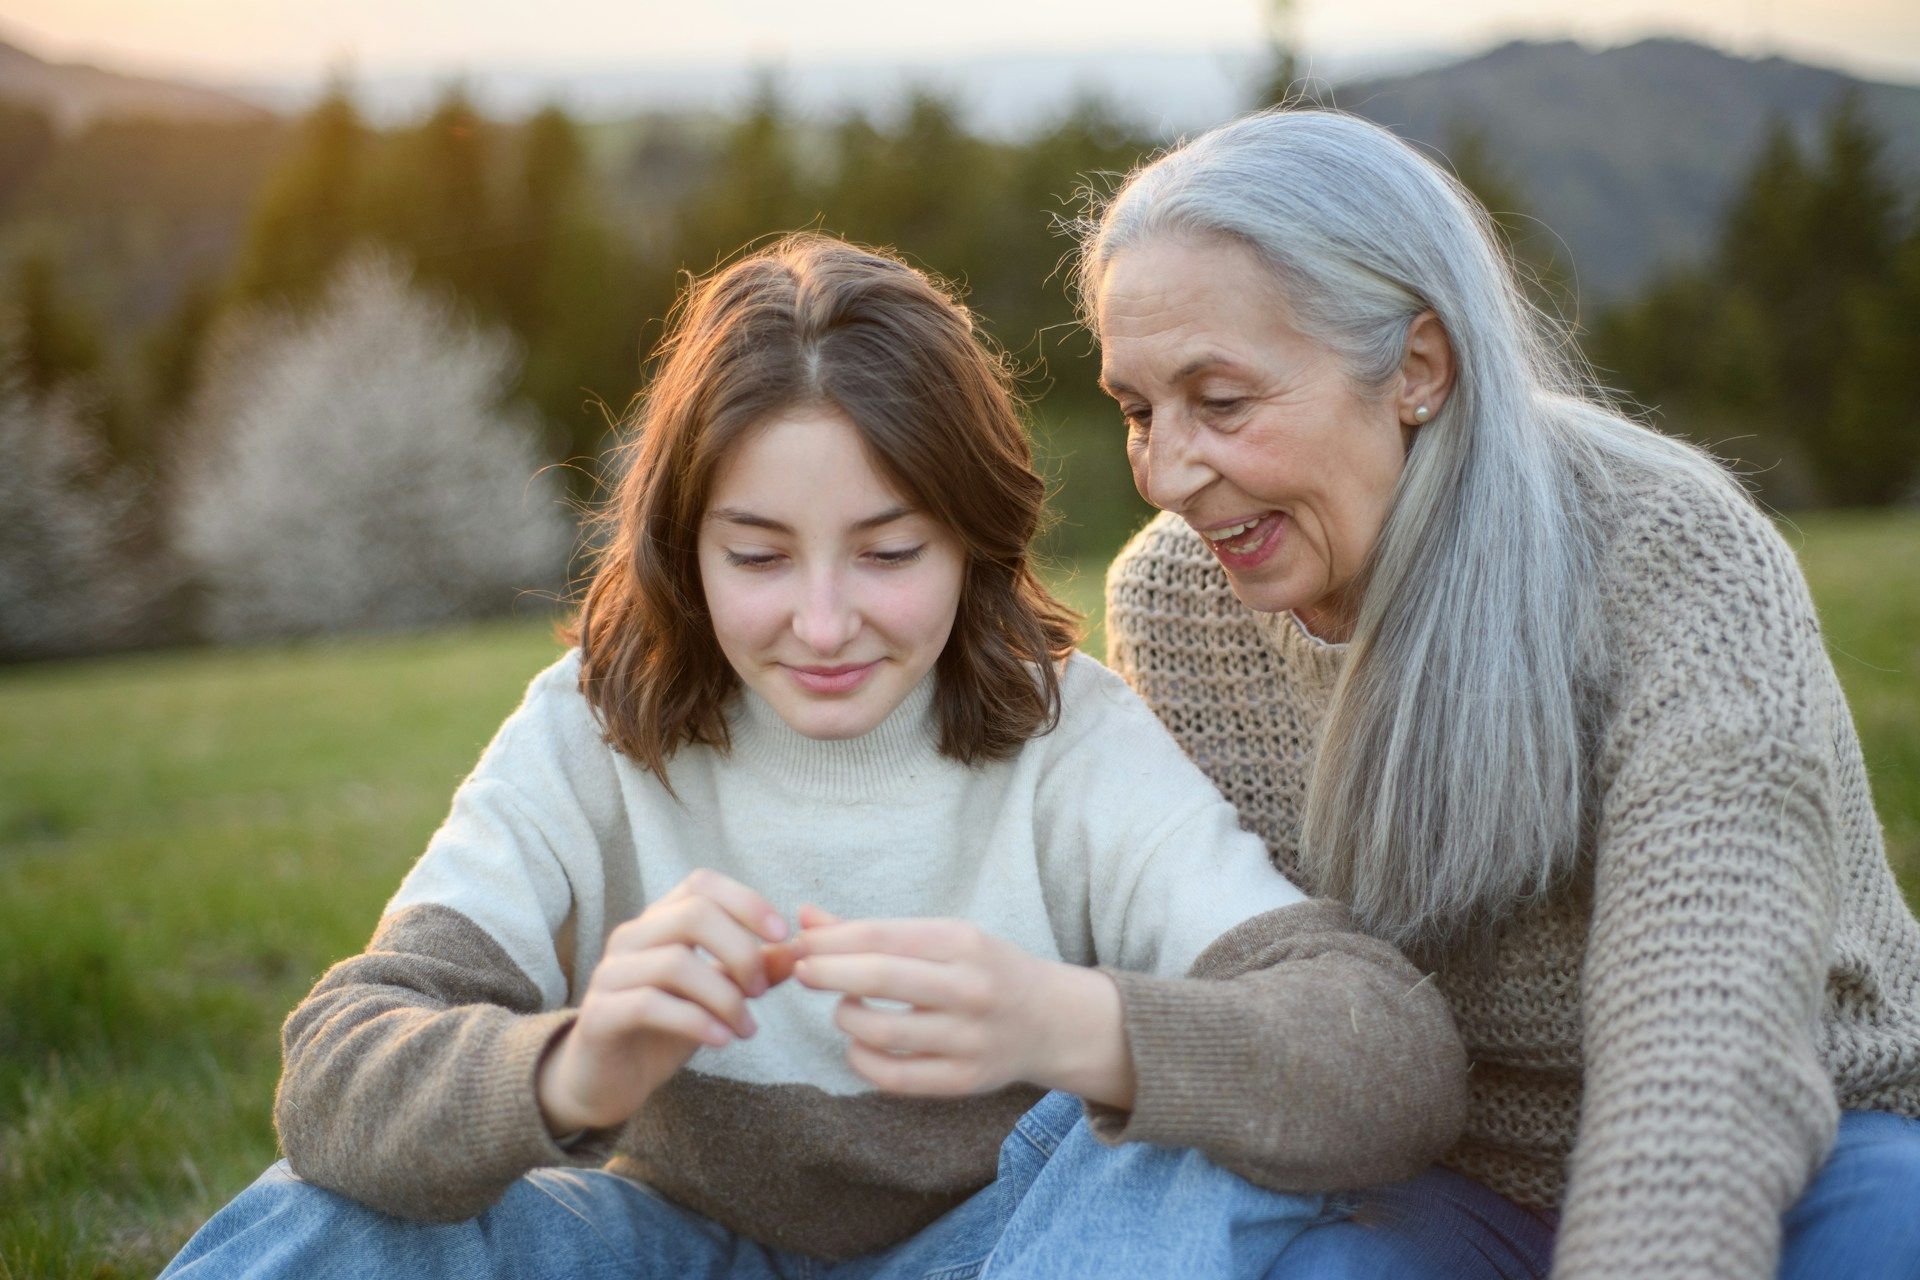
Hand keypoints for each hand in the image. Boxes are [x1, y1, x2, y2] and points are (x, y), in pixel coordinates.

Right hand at [536, 870, 790, 1135]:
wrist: (607, 1080)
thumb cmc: (665, 1028)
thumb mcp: (718, 996)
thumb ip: (755, 970)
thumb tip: (798, 948)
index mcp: (659, 923)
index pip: (701, 884)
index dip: (745, 901)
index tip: (782, 934)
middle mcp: (631, 938)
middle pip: (693, 914)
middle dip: (741, 950)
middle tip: (762, 991)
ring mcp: (611, 974)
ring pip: (675, 962)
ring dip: (725, 997)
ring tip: (746, 1028)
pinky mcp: (599, 1015)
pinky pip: (650, 1004)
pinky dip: (696, 1021)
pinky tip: (721, 1040)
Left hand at [791, 906, 1134, 1106]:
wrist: (1051, 1021)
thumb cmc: (983, 970)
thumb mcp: (942, 938)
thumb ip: (872, 931)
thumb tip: (803, 918)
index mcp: (963, 942)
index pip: (883, 936)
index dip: (832, 940)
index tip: (800, 943)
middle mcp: (970, 988)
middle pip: (881, 978)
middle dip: (829, 972)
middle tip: (801, 970)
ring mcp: (969, 1038)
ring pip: (882, 1031)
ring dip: (846, 1018)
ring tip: (845, 1009)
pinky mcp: (964, 1080)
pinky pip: (895, 1077)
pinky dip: (861, 1060)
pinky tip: (858, 1046)